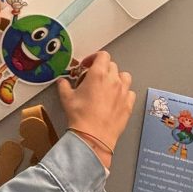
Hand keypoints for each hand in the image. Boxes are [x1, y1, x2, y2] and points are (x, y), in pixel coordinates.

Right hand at [56, 51, 135, 168]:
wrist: (93, 135)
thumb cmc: (80, 116)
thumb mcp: (66, 98)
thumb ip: (64, 85)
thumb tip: (62, 82)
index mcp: (98, 74)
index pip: (102, 55)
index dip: (94, 58)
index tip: (87, 65)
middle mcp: (113, 80)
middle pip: (112, 65)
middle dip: (102, 68)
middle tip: (93, 77)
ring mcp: (123, 92)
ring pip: (124, 76)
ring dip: (116, 78)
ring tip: (108, 85)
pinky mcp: (128, 104)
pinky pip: (130, 92)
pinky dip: (124, 92)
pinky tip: (116, 98)